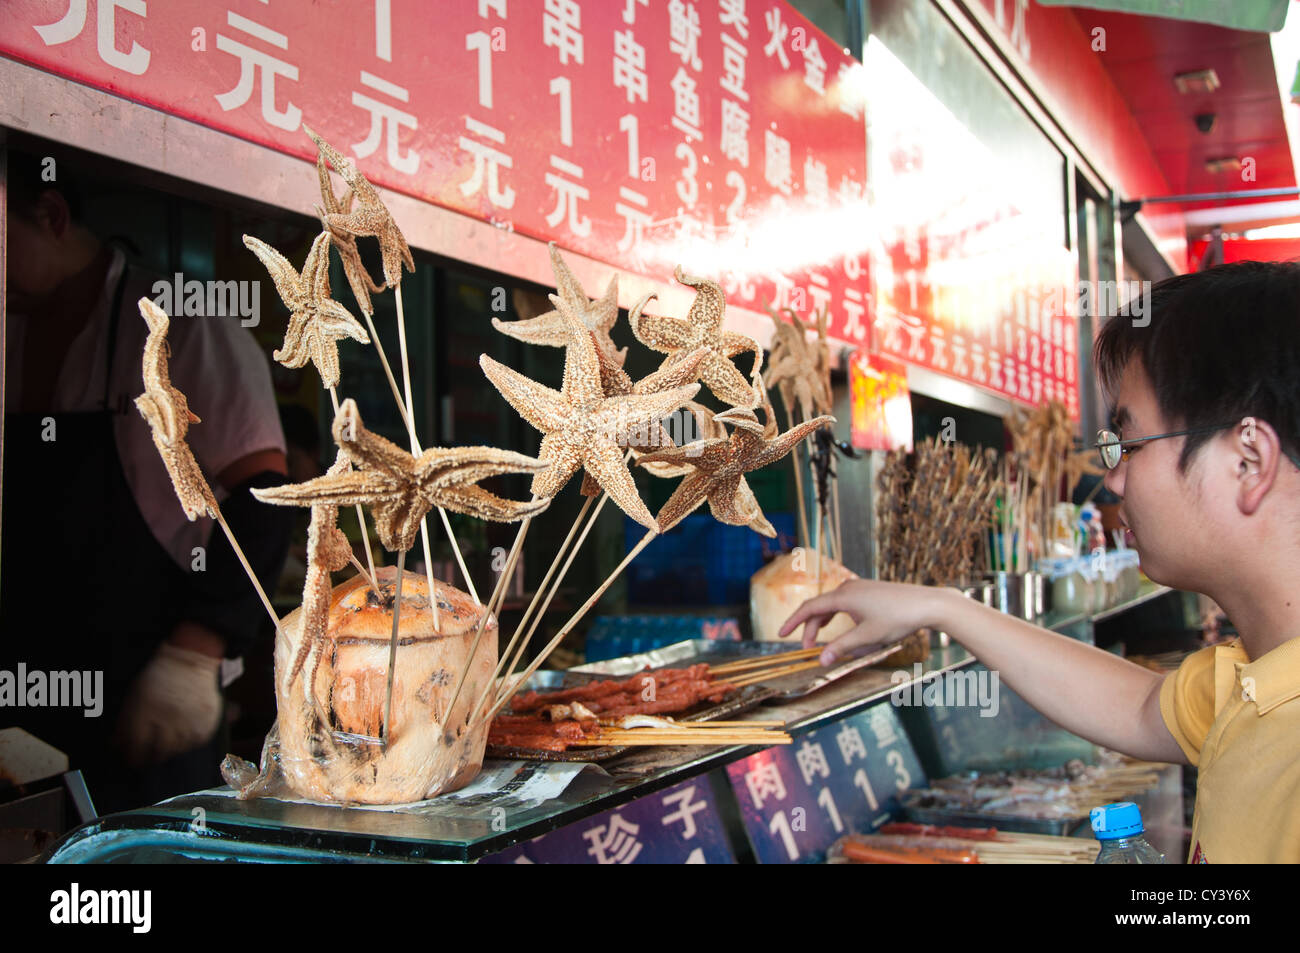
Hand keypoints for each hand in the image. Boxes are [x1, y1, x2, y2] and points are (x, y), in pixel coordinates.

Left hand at [115, 643, 221, 764]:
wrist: (190, 658)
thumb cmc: (158, 676)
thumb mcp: (134, 696)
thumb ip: (124, 723)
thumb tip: (116, 745)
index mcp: (146, 711)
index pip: (136, 746)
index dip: (132, 757)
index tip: (131, 759)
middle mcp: (169, 718)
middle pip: (159, 752)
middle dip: (151, 757)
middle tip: (149, 755)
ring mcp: (190, 720)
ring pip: (178, 749)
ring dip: (170, 749)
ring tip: (167, 740)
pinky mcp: (207, 720)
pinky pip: (196, 742)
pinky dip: (189, 741)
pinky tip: (183, 732)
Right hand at [777, 580, 955, 664]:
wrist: (927, 603)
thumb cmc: (898, 618)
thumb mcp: (868, 637)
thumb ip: (842, 648)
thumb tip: (821, 661)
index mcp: (843, 596)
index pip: (809, 608)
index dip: (793, 622)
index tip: (781, 634)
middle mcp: (848, 588)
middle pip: (820, 608)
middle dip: (810, 629)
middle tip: (808, 650)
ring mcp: (859, 588)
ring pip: (832, 606)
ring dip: (824, 623)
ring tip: (822, 641)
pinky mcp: (870, 591)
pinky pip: (845, 603)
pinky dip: (837, 617)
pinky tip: (845, 629)